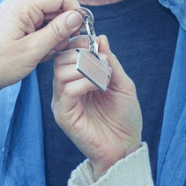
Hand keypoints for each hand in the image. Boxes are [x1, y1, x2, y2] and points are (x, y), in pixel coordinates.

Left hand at [0, 0, 83, 118]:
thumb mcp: (33, 50)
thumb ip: (57, 31)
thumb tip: (77, 16)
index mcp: (22, 7)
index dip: (75, 11)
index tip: (82, 30)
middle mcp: (18, 6)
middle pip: (53, 8)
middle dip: (64, 28)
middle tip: (62, 49)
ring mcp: (14, 16)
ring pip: (46, 20)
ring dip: (53, 37)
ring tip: (47, 55)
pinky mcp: (13, 27)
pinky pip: (36, 28)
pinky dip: (43, 40)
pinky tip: (39, 56)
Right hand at [53, 35, 141, 179]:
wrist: (125, 147)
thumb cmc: (124, 118)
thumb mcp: (122, 83)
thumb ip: (110, 62)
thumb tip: (101, 38)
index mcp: (77, 79)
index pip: (66, 53)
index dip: (78, 43)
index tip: (93, 42)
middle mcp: (66, 89)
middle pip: (60, 59)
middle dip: (81, 53)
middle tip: (101, 61)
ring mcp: (63, 102)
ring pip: (61, 72)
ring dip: (85, 68)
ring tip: (104, 76)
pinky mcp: (64, 115)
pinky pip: (67, 90)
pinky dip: (84, 82)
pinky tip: (98, 86)